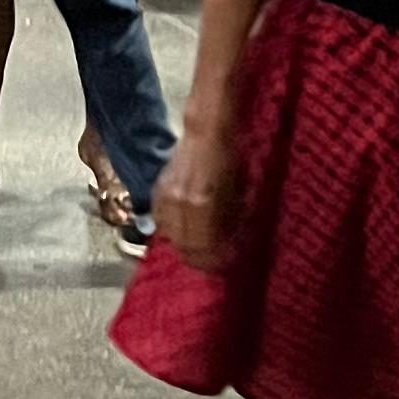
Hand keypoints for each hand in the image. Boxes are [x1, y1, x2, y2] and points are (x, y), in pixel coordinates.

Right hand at [148, 126, 226, 268]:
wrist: (207, 132)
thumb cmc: (232, 160)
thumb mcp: (241, 194)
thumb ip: (231, 223)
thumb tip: (228, 248)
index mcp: (204, 205)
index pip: (204, 247)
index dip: (213, 261)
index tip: (222, 265)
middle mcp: (181, 204)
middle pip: (185, 247)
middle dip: (199, 259)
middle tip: (211, 263)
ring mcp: (166, 198)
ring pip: (170, 237)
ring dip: (184, 246)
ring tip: (198, 250)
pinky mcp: (157, 191)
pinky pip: (160, 222)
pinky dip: (171, 230)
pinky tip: (182, 231)